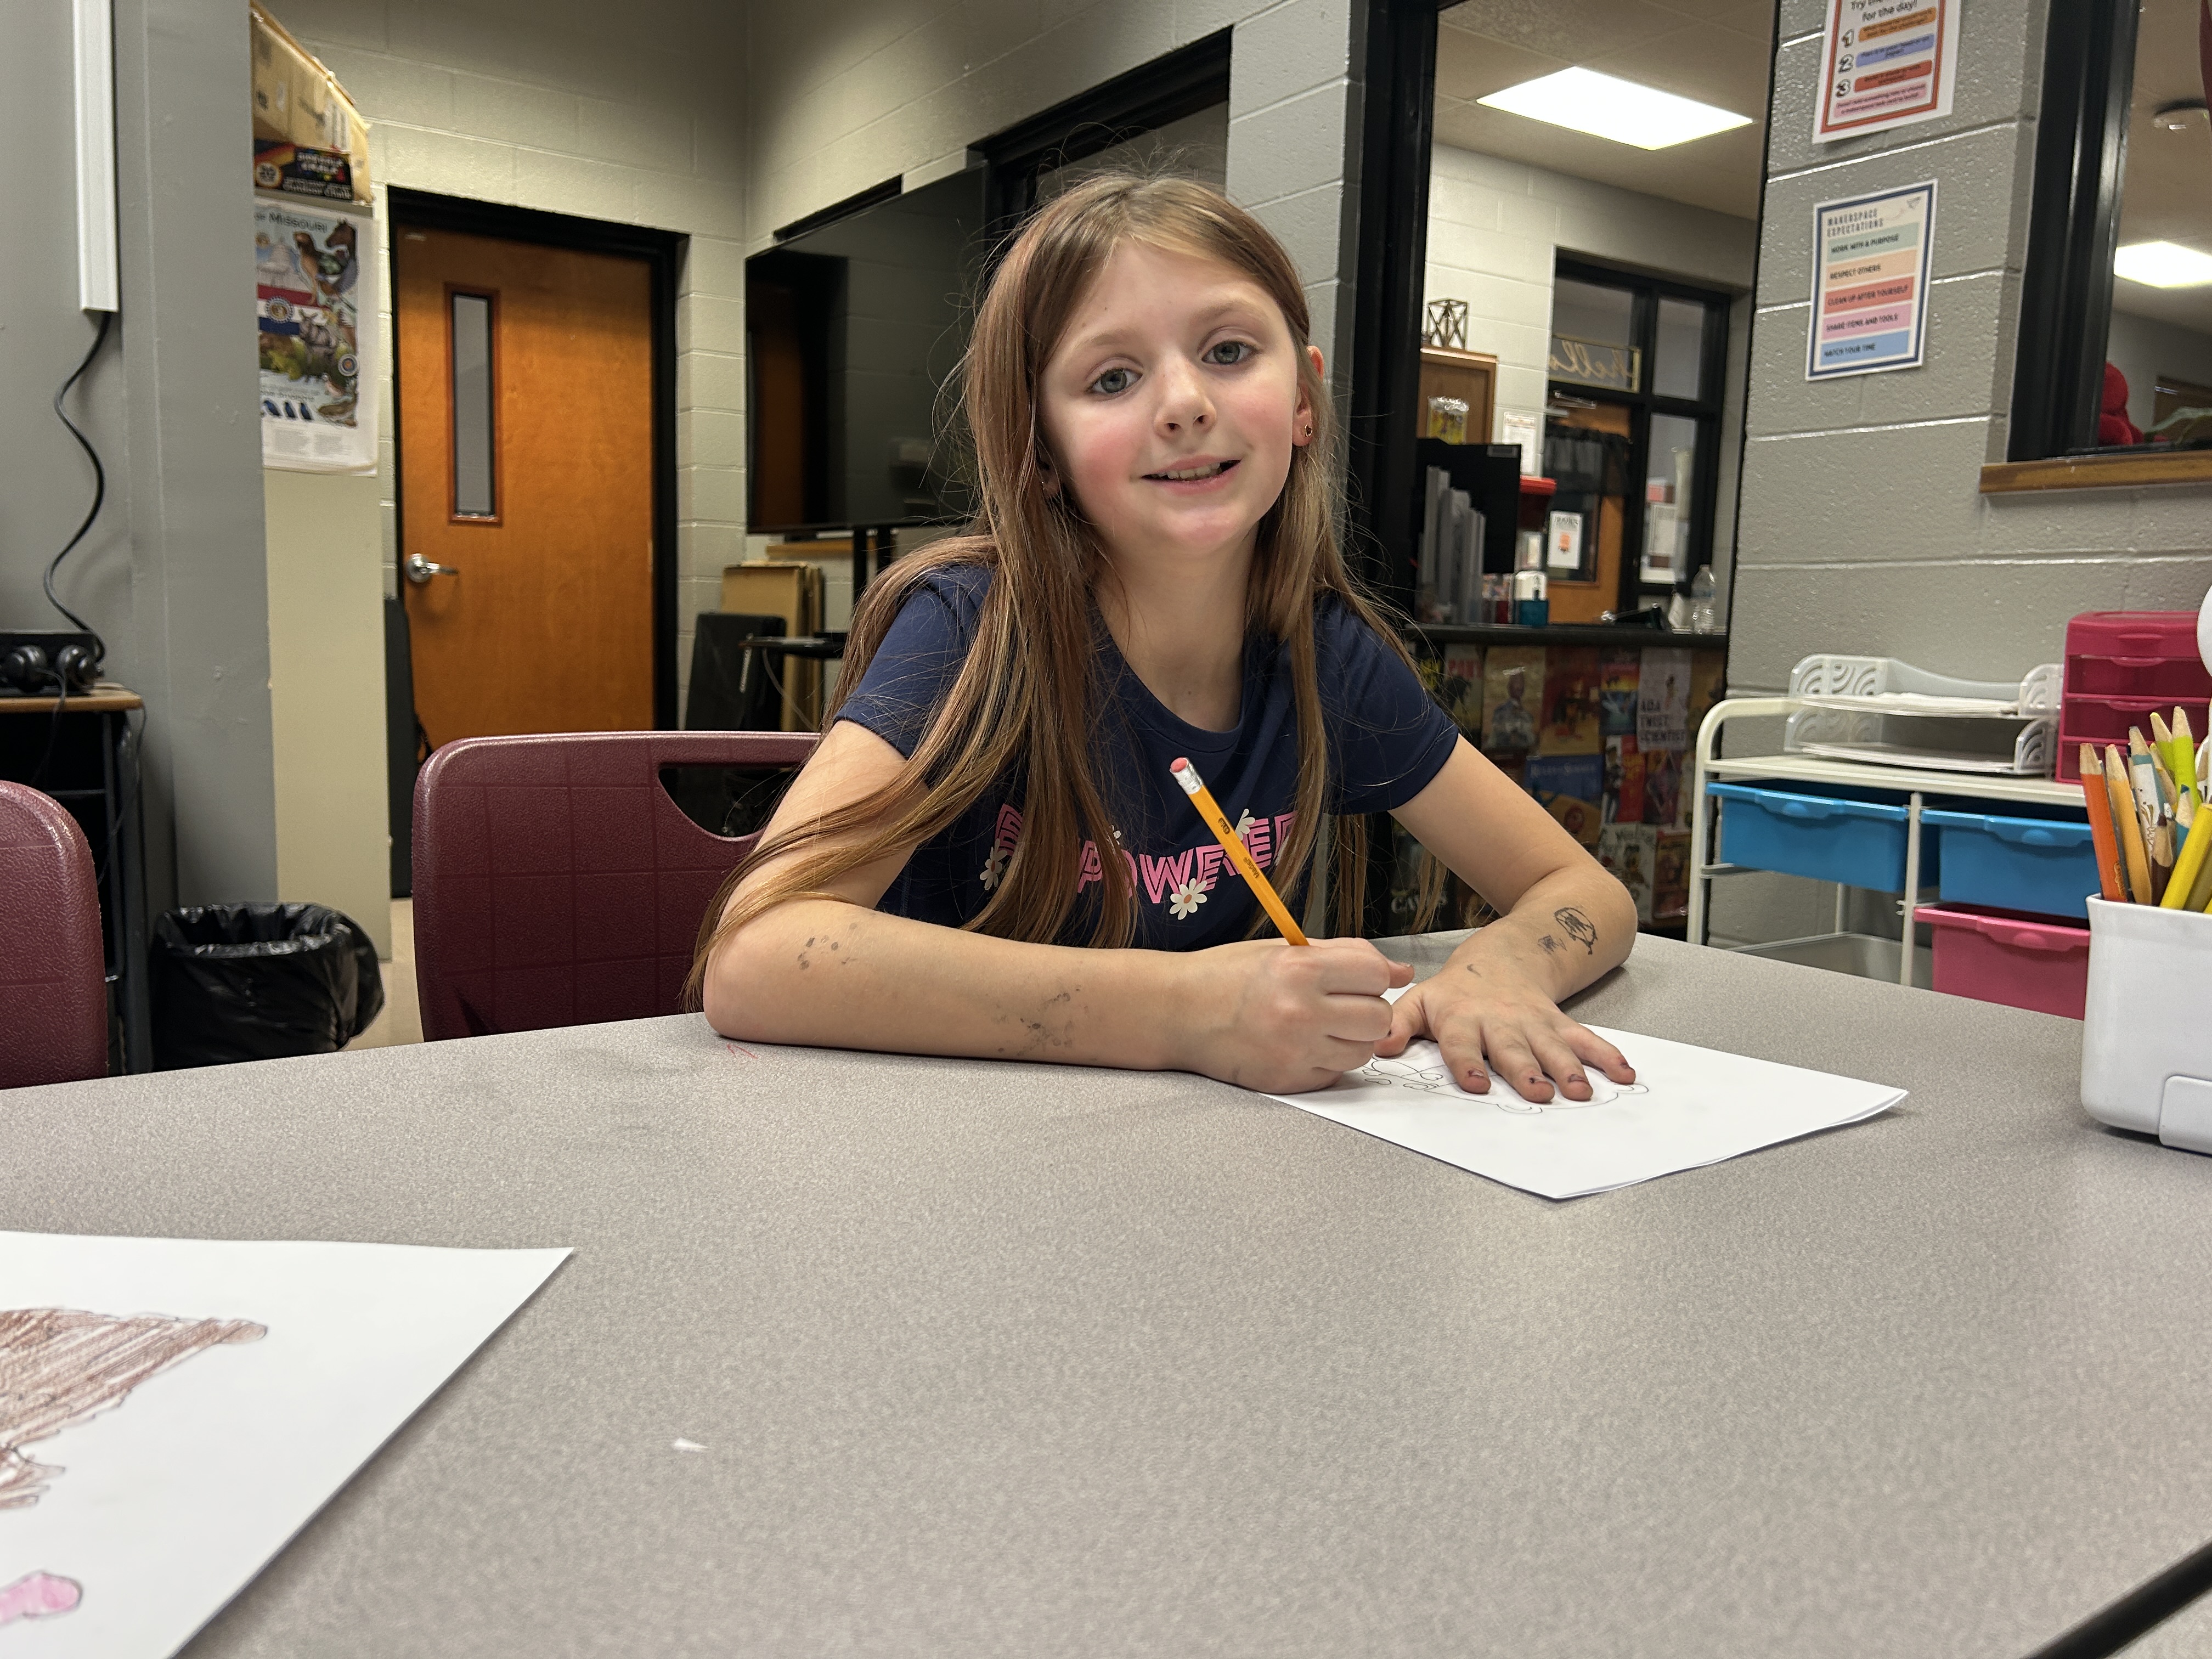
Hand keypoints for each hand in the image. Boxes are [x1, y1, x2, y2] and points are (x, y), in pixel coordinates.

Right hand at [1175, 937, 1413, 1093]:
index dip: (1375, 976)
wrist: (1178, 1012)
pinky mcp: (1287, 1080)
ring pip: (1363, 1051)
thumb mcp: (1284, 950)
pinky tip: (1301, 1043)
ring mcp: (1294, 1051)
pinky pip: (1335, 1073)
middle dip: (1368, 1009)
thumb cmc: (1228, 975)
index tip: (1361, 979)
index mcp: (1300, 969)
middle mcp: (1300, 1011)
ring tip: (1319, 1024)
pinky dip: (1327, 1059)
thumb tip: (1401, 972)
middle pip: (1378, 1017)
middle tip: (1340, 1003)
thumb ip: (1346, 956)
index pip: (1376, 974)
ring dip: (1351, 1038)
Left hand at [1375, 963, 1631, 1102]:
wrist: (1503, 956)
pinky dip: (1606, 1056)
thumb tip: (1379, 1046)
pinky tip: (1624, 1074)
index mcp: (1462, 1017)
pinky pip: (1585, 1039)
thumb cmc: (1455, 991)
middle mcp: (1500, 1021)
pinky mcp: (1559, 1023)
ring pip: (1552, 1046)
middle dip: (1526, 1070)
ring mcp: (1533, 1022)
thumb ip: (1397, 1023)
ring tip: (1581, 1090)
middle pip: (1512, 1048)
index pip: (1462, 1042)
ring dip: (1569, 1068)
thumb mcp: (1420, 1000)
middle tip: (1539, 1092)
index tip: (1475, 1083)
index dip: (1466, 1062)